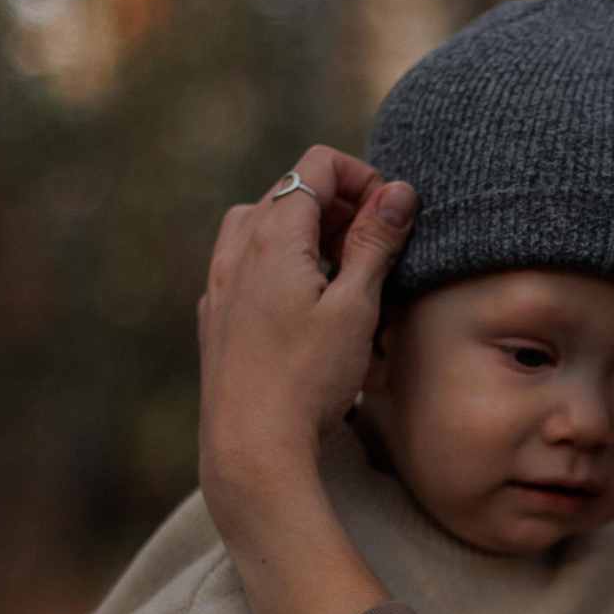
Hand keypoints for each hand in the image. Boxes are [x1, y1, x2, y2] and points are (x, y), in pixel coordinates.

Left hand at [195, 144, 418, 549]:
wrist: (251, 448)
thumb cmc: (308, 379)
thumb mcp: (356, 306)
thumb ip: (375, 242)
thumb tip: (398, 192)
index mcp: (273, 235)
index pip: (318, 165)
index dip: (363, 179)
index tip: (390, 219)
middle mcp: (237, 249)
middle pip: (291, 192)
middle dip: (339, 208)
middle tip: (373, 251)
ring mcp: (219, 283)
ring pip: (262, 225)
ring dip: (306, 234)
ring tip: (340, 277)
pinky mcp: (215, 317)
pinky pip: (245, 265)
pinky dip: (279, 265)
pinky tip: (302, 307)